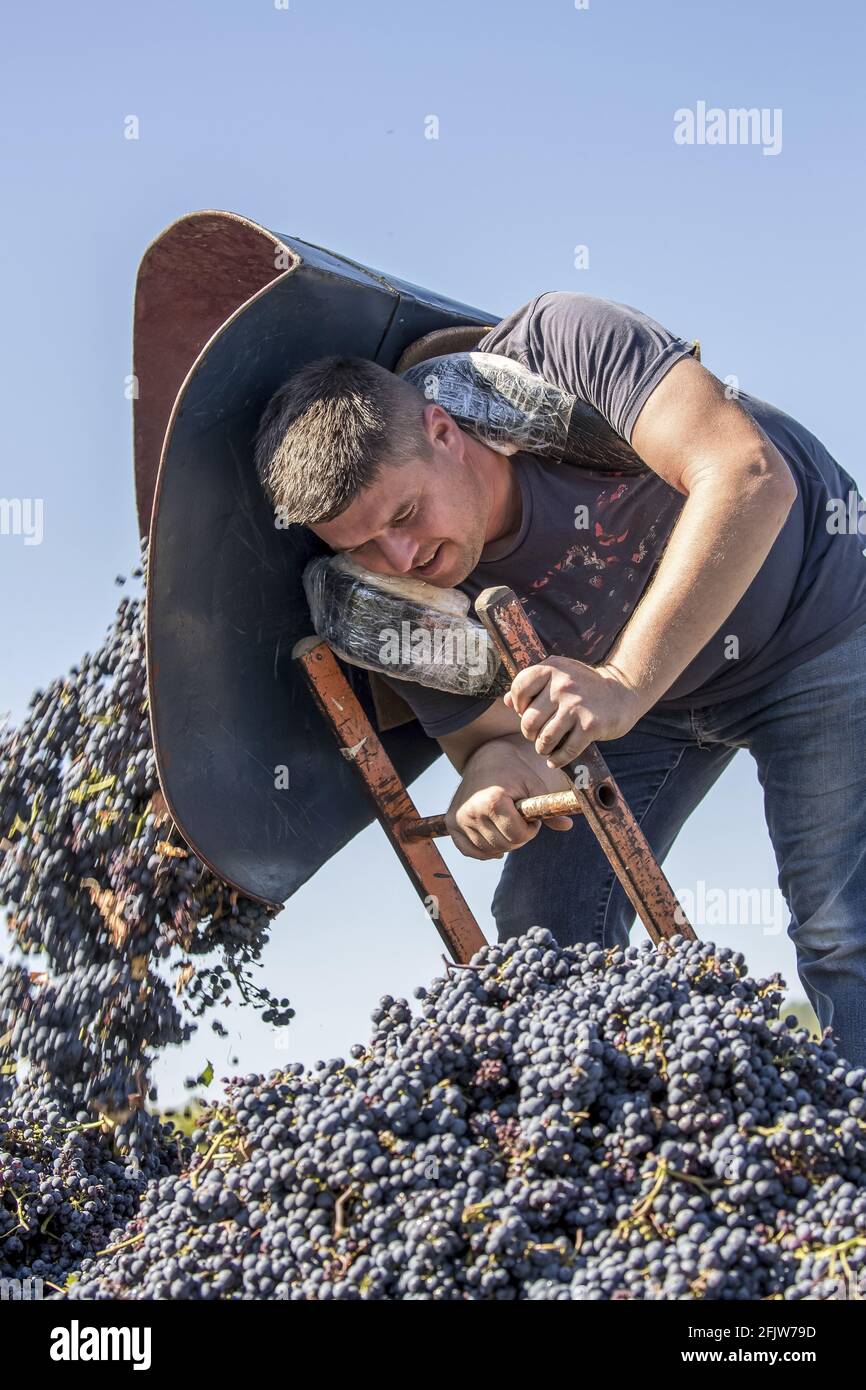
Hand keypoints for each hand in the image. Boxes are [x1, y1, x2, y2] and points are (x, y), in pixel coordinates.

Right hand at [445, 736, 573, 859]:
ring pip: (489, 850)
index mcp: (492, 801)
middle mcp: (472, 812)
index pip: (518, 836)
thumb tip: (567, 826)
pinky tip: (494, 838)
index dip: (531, 829)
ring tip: (507, 821)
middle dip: (518, 836)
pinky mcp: (452, 824)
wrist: (485, 759)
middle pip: (504, 845)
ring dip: (503, 841)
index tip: (531, 817)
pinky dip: (484, 850)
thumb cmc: (514, 772)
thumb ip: (548, 808)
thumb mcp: (534, 786)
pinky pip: (470, 851)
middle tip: (520, 819)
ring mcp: (459, 819)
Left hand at [504, 657, 646, 768]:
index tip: (526, 712)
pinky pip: (566, 750)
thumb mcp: (559, 676)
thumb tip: (505, 701)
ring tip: (545, 748)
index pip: (519, 688)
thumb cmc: (585, 686)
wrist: (623, 692)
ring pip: (544, 738)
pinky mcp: (590, 725)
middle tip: (536, 735)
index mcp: (552, 668)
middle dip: (529, 733)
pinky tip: (555, 760)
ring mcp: (577, 705)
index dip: (518, 705)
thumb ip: (532, 686)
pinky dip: (557, 759)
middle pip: (529, 719)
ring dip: (542, 748)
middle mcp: (563, 685)